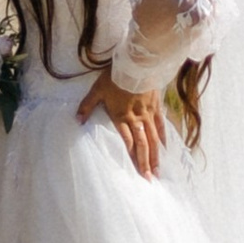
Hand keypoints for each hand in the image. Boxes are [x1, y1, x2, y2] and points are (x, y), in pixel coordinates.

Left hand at [79, 64, 165, 178]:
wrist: (138, 62)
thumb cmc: (115, 76)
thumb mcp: (97, 89)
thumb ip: (87, 105)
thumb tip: (77, 120)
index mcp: (120, 117)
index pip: (127, 143)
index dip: (131, 159)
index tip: (135, 174)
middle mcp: (136, 119)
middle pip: (142, 145)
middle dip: (145, 163)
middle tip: (149, 180)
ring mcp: (148, 113)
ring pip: (153, 138)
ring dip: (156, 156)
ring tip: (158, 171)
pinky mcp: (156, 106)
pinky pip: (161, 125)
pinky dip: (163, 138)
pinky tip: (166, 148)